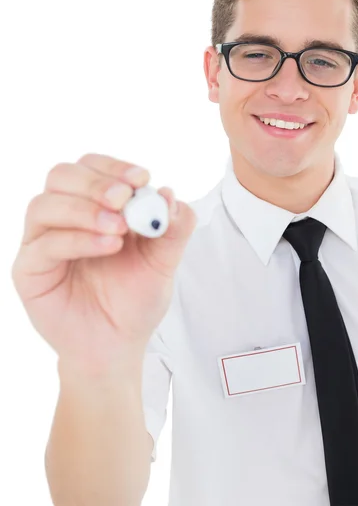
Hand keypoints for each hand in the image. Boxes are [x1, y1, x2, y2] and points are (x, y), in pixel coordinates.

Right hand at [11, 154, 196, 374]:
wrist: (117, 346)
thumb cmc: (135, 299)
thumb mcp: (164, 261)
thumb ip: (172, 228)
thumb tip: (168, 193)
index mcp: (94, 206)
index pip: (92, 167)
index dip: (114, 167)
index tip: (141, 178)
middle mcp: (64, 217)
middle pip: (62, 176)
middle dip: (96, 183)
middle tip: (124, 198)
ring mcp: (42, 241)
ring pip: (45, 204)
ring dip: (85, 210)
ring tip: (118, 230)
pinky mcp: (29, 269)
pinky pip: (44, 243)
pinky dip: (78, 239)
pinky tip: (108, 247)